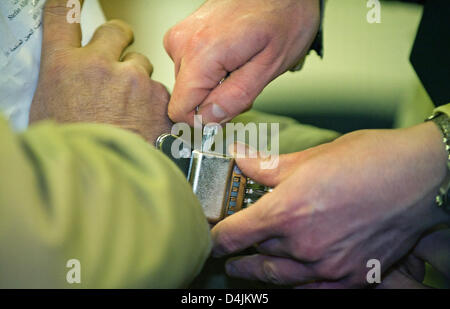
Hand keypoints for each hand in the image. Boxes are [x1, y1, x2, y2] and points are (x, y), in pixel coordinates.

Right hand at [30, 0, 171, 142]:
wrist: (103, 184)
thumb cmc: (76, 155)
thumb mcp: (49, 116)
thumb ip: (61, 87)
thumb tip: (67, 81)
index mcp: (64, 67)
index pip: (62, 16)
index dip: (68, 4)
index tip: (72, 1)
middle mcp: (100, 66)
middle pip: (116, 31)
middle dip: (119, 41)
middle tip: (118, 59)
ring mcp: (134, 81)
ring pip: (143, 64)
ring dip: (139, 79)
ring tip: (131, 110)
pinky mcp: (161, 99)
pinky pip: (161, 91)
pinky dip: (156, 103)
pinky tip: (147, 124)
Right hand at [164, 0, 319, 124]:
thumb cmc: (284, 16)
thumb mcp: (269, 66)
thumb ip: (236, 97)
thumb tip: (208, 119)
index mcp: (201, 53)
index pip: (180, 109)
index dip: (202, 123)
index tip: (222, 121)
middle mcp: (183, 42)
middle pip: (184, 98)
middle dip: (212, 104)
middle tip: (242, 89)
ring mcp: (181, 35)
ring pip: (188, 84)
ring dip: (213, 87)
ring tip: (240, 70)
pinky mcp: (185, 33)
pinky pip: (190, 67)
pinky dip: (210, 72)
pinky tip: (231, 60)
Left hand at [211, 122, 449, 287]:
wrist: (421, 177)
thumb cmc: (371, 161)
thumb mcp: (311, 157)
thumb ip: (267, 165)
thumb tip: (239, 158)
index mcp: (287, 211)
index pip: (233, 235)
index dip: (217, 238)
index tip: (212, 239)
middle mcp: (303, 245)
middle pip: (255, 256)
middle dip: (239, 254)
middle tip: (231, 252)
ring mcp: (327, 267)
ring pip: (278, 276)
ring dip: (260, 272)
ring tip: (250, 269)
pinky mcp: (351, 278)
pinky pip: (310, 290)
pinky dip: (294, 285)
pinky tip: (289, 280)